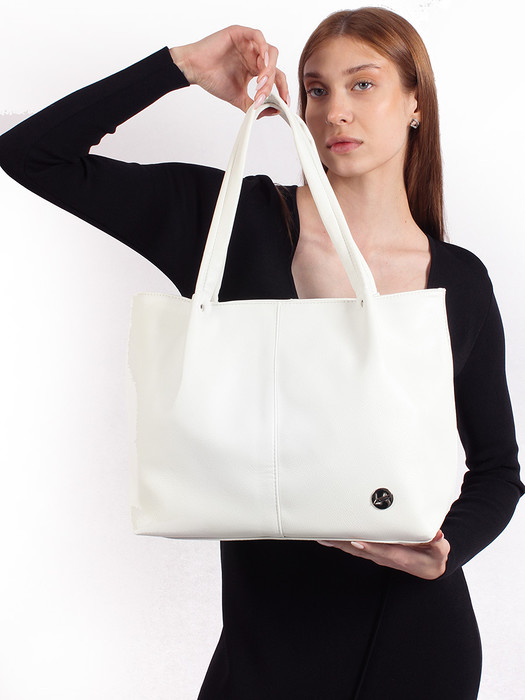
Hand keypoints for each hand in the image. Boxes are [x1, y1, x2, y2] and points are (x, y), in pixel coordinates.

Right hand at [169, 25, 288, 114]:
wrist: (194, 70)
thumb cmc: (213, 79)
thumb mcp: (238, 98)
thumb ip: (254, 105)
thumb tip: (272, 112)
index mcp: (255, 69)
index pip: (276, 77)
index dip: (283, 89)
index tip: (284, 103)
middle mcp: (254, 55)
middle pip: (274, 66)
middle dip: (272, 82)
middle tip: (263, 94)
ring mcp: (248, 44)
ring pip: (270, 52)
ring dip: (269, 68)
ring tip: (261, 81)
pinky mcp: (240, 33)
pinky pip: (258, 37)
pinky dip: (263, 49)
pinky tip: (262, 62)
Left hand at [317, 530, 449, 579]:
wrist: (431, 567)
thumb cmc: (434, 555)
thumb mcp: (440, 549)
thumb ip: (437, 543)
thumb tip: (436, 535)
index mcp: (400, 556)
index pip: (383, 550)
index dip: (370, 547)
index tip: (357, 540)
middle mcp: (384, 556)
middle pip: (361, 550)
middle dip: (344, 543)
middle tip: (327, 536)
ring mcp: (377, 555)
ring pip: (354, 549)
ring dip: (338, 543)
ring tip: (322, 535)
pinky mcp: (374, 552)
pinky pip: (355, 547)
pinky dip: (341, 542)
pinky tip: (329, 538)